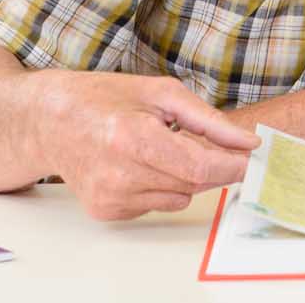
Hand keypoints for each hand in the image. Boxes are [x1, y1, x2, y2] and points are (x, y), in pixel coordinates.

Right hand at [36, 71, 260, 219]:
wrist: (51, 122)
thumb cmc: (106, 99)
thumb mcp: (162, 93)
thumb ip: (209, 120)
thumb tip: (247, 143)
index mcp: (132, 137)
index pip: (199, 166)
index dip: (232, 166)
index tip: (253, 161)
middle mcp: (118, 174)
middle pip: (194, 183)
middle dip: (214, 166)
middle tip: (212, 144)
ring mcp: (109, 197)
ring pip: (180, 196)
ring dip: (185, 175)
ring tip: (159, 147)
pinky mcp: (105, 211)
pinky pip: (158, 204)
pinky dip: (161, 185)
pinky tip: (140, 164)